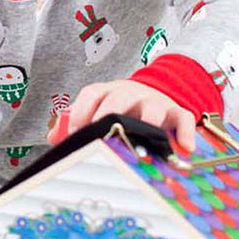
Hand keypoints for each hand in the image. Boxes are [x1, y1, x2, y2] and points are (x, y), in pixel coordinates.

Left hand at [47, 80, 196, 152]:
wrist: (155, 94)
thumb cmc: (120, 108)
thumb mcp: (98, 109)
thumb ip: (75, 122)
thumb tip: (53, 138)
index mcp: (107, 91)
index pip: (92, 93)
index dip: (81, 110)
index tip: (76, 131)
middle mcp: (130, 93)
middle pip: (119, 98)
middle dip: (109, 115)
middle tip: (103, 136)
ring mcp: (155, 101)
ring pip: (152, 108)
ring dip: (147, 124)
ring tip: (142, 142)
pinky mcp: (176, 112)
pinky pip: (183, 119)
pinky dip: (185, 133)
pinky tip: (183, 148)